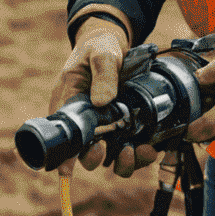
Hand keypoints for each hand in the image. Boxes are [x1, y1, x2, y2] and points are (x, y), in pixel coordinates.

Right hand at [48, 13, 151, 176]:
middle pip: (85, 153)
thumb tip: (102, 101)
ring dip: (122, 162)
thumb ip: (103, 75)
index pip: (63, 137)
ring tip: (136, 152)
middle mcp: (86, 122)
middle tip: (112, 150)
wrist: (112, 44)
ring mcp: (105, 126)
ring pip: (110, 157)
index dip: (63, 158)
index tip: (67, 171)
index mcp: (70, 105)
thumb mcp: (101, 55)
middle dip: (96, 159)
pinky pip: (130, 148)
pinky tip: (150, 148)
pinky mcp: (123, 127)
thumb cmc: (98, 48)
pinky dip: (140, 153)